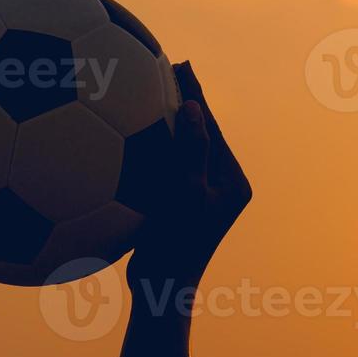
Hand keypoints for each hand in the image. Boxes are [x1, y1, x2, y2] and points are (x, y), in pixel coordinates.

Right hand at [129, 62, 252, 295]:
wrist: (161, 290)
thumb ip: (192, 150)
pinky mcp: (176, 205)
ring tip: (148, 90)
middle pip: (199, 134)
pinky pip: (164, 167)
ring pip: (181, 149)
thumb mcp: (187, 193)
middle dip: (184, 101)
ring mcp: (198, 196)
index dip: (196, 95)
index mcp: (233, 182)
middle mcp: (220, 186)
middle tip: (167, 67)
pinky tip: (125, 132)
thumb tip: (193, 107)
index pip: (212, 129)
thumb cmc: (177, 244)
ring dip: (165, 121)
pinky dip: (148, 147)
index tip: (181, 65)